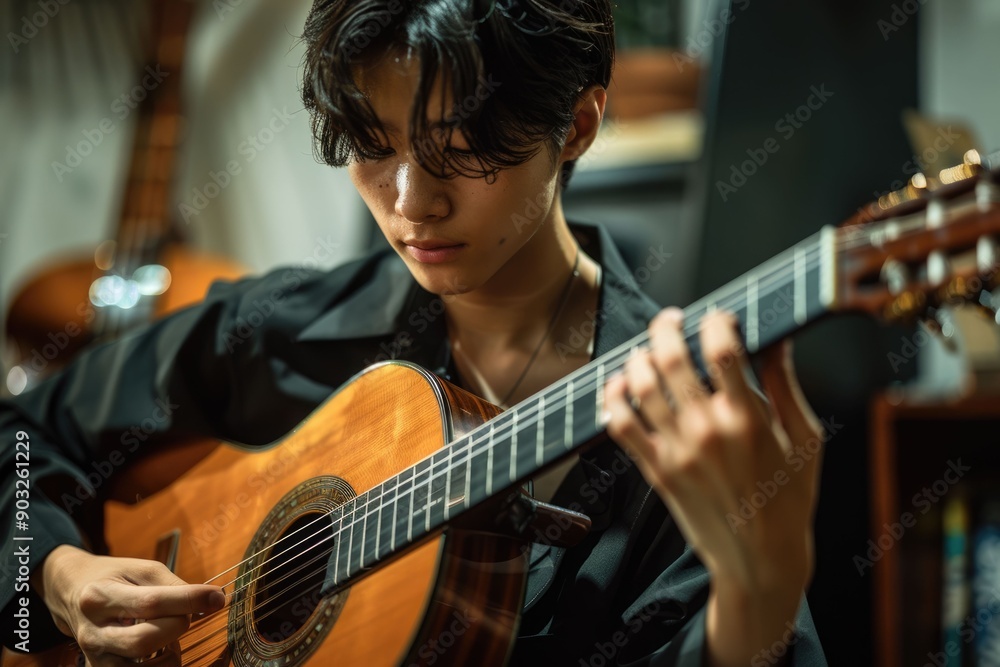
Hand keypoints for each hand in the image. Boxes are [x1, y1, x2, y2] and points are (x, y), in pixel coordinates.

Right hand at [35, 545, 225, 665]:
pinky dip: (160, 666)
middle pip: (145, 640)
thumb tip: (212, 600)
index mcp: (101, 596)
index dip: (189, 601)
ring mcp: (94, 655)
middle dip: (177, 626)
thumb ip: (174, 585)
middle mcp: (92, 630)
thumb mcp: (141, 569)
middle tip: (185, 614)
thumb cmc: (113, 577)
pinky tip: (162, 650)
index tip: (217, 598)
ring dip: (171, 653)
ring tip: (171, 632)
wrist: (71, 591)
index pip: (151, 603)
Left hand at [603, 308, 823, 664]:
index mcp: (748, 420)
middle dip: (667, 327)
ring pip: (640, 385)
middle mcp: (707, 431)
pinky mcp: (656, 470)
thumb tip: (776, 337)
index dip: (716, 322)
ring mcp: (676, 451)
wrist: (760, 558)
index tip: (717, 317)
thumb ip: (785, 384)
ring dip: (639, 357)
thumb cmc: (788, 498)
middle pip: (671, 358)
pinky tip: (620, 385)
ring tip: (648, 350)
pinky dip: (613, 398)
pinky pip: (621, 425)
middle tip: (671, 319)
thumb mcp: (805, 438)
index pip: (722, 350)